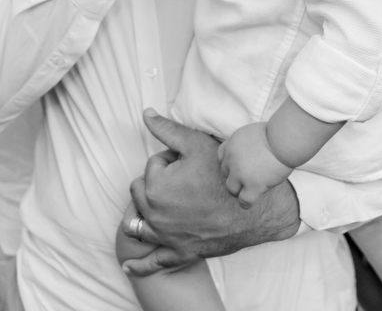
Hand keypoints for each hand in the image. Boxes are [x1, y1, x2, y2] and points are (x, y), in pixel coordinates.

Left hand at [120, 109, 298, 276]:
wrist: (253, 209)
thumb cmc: (224, 175)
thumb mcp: (195, 144)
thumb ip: (166, 129)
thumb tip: (145, 114)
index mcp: (155, 187)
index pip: (151, 166)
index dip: (170, 160)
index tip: (189, 163)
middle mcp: (154, 214)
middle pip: (140, 192)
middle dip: (156, 182)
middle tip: (183, 179)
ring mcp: (165, 237)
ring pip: (137, 224)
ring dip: (141, 214)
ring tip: (156, 205)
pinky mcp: (178, 253)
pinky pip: (153, 263)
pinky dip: (139, 266)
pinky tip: (128, 267)